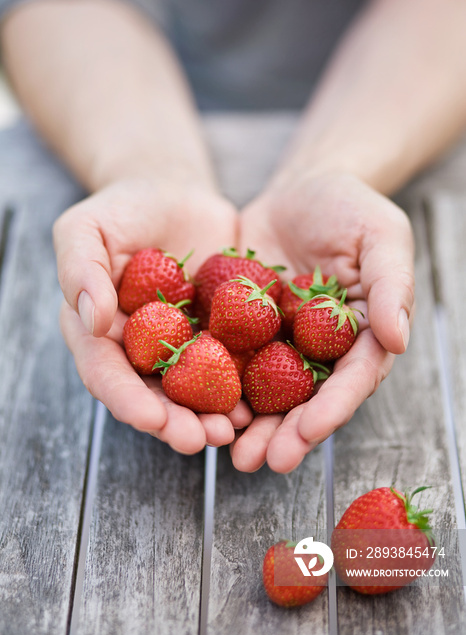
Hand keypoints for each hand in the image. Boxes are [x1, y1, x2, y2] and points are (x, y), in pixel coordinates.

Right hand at [54, 175, 252, 452]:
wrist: (174, 194)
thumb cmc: (123, 209)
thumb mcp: (86, 228)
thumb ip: (80, 270)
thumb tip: (91, 320)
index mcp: (98, 331)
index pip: (107, 373)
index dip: (128, 400)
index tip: (154, 419)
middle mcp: (138, 348)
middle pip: (152, 395)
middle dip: (175, 423)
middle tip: (200, 440)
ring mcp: (180, 345)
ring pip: (192, 391)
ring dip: (210, 416)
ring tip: (232, 431)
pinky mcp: (217, 335)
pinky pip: (231, 365)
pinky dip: (243, 387)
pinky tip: (259, 402)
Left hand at [232, 173, 414, 472]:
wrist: (299, 190)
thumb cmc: (350, 208)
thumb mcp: (380, 235)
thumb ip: (391, 285)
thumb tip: (398, 339)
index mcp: (360, 334)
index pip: (352, 378)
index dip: (333, 407)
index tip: (309, 430)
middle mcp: (320, 348)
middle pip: (306, 398)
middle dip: (286, 433)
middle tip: (261, 461)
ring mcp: (280, 341)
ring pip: (266, 391)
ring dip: (250, 424)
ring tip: (229, 453)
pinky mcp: (243, 327)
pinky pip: (229, 358)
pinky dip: (214, 383)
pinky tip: (196, 406)